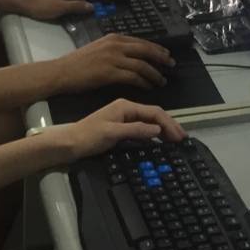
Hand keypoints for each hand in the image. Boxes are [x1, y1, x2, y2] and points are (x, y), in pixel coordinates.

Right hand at [55, 35, 174, 92]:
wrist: (61, 72)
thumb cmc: (76, 63)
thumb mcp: (98, 48)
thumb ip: (114, 49)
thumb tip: (130, 56)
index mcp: (113, 37)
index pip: (141, 41)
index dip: (156, 48)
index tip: (166, 54)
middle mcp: (115, 45)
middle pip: (146, 50)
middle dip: (161, 58)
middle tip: (171, 65)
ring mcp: (113, 58)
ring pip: (142, 65)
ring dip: (155, 73)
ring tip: (161, 80)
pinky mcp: (109, 72)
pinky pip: (133, 77)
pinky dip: (144, 82)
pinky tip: (149, 86)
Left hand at [57, 100, 186, 160]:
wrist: (67, 144)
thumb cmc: (87, 137)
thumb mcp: (112, 133)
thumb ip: (136, 130)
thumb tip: (157, 130)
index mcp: (125, 106)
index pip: (154, 112)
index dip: (169, 124)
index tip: (179, 135)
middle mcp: (126, 109)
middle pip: (154, 115)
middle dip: (169, 126)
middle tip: (182, 138)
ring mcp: (123, 117)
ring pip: (149, 121)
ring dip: (163, 129)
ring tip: (174, 139)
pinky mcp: (120, 127)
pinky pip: (142, 127)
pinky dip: (153, 133)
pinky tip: (158, 140)